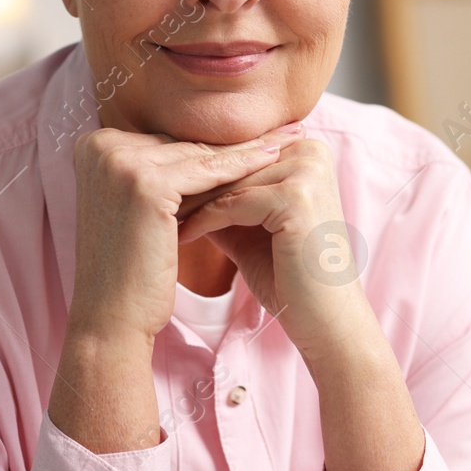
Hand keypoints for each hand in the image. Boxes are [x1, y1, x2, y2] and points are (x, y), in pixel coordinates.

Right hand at [65, 120, 304, 344]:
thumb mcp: (138, 208)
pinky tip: (274, 162)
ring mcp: (119, 162)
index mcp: (93, 147)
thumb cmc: (130, 270)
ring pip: (199, 156)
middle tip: (282, 131)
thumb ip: (160, 173)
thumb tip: (208, 148)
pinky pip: (206, 173)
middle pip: (183, 146)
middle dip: (234, 145)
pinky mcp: (144, 183)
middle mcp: (99, 146)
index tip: (255, 135)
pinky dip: (242, 169)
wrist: (111, 317)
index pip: (168, 143)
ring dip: (247, 152)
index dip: (212, 145)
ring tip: (286, 143)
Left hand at [176, 136, 374, 369]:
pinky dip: (203, 221)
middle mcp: (310, 151)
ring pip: (228, 183)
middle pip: (230, 166)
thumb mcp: (249, 226)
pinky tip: (177, 237)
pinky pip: (233, 204)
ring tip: (154, 220)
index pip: (235, 157)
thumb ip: (221, 197)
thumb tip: (170, 179)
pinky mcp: (296, 197)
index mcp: (305, 149)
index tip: (154, 190)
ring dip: (189, 203)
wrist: (325, 321)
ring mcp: (307, 171)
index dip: (194, 175)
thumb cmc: (286, 275)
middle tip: (145, 202)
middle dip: (187, 187)